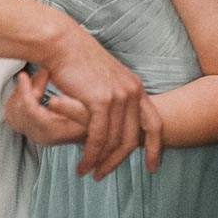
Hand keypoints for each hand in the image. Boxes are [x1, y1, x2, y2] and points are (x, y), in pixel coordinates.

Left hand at [4, 69, 87, 145]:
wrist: (87, 130)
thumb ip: (71, 107)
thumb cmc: (89, 119)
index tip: (23, 75)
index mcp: (52, 132)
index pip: (31, 113)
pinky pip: (12, 108)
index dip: (25, 92)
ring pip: (12, 108)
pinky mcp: (26, 126)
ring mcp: (30, 132)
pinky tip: (36, 85)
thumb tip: (52, 100)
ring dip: (23, 89)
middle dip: (26, 88)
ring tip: (43, 78)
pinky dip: (20, 93)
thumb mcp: (88, 112)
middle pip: (18, 110)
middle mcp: (38, 135)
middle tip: (44, 73)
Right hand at [44, 21, 162, 177]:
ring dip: (101, 160)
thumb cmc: (77, 60)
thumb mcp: (104, 79)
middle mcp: (132, 91)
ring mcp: (118, 96)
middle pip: (132, 138)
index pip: (155, 123)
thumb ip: (113, 98)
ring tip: (88, 172)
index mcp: (135, 87)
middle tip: (103, 174)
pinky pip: (99, 136)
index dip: (156, 148)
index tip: (152, 167)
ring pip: (114, 140)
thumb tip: (113, 120)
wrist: (62, 43)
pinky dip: (91, 153)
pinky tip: (83, 162)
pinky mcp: (101, 100)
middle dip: (118, 161)